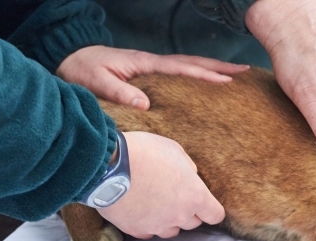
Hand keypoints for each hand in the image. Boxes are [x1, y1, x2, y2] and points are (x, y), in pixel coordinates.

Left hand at [57, 46, 248, 109]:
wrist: (71, 60)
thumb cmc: (82, 71)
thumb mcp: (97, 82)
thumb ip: (120, 92)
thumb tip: (147, 104)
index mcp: (145, 64)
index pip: (181, 69)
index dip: (204, 74)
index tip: (226, 80)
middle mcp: (153, 64)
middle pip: (192, 63)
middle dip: (218, 67)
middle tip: (244, 72)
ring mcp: (153, 69)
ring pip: (188, 67)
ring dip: (212, 70)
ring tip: (236, 77)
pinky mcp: (150, 75)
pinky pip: (179, 75)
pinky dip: (197, 76)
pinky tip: (207, 84)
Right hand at [97, 132, 224, 238]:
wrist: (107, 166)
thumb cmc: (142, 153)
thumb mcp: (173, 150)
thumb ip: (187, 167)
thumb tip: (190, 175)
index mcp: (194, 195)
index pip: (215, 215)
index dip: (210, 210)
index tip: (205, 206)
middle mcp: (179, 215)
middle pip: (193, 224)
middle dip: (188, 211)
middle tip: (174, 195)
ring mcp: (158, 226)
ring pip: (171, 231)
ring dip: (168, 220)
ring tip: (154, 202)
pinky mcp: (137, 230)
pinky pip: (148, 232)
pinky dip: (146, 224)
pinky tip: (139, 208)